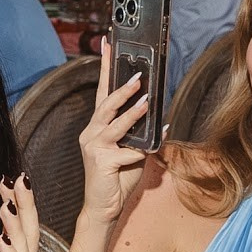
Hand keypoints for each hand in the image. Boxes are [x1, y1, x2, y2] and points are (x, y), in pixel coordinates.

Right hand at [78, 56, 150, 221]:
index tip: (108, 44)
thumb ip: (141, 135)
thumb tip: (160, 121)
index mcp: (98, 126)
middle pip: (105, 102)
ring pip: (114, 123)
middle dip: (121, 87)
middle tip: (138, 75)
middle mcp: (92, 132)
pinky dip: (140, 149)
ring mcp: (94, 146)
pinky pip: (125, 151)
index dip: (106, 67)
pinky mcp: (100, 161)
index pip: (103, 92)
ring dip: (132, 111)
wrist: (103, 207)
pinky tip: (150, 146)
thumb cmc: (117, 178)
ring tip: (147, 100)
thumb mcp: (132, 151)